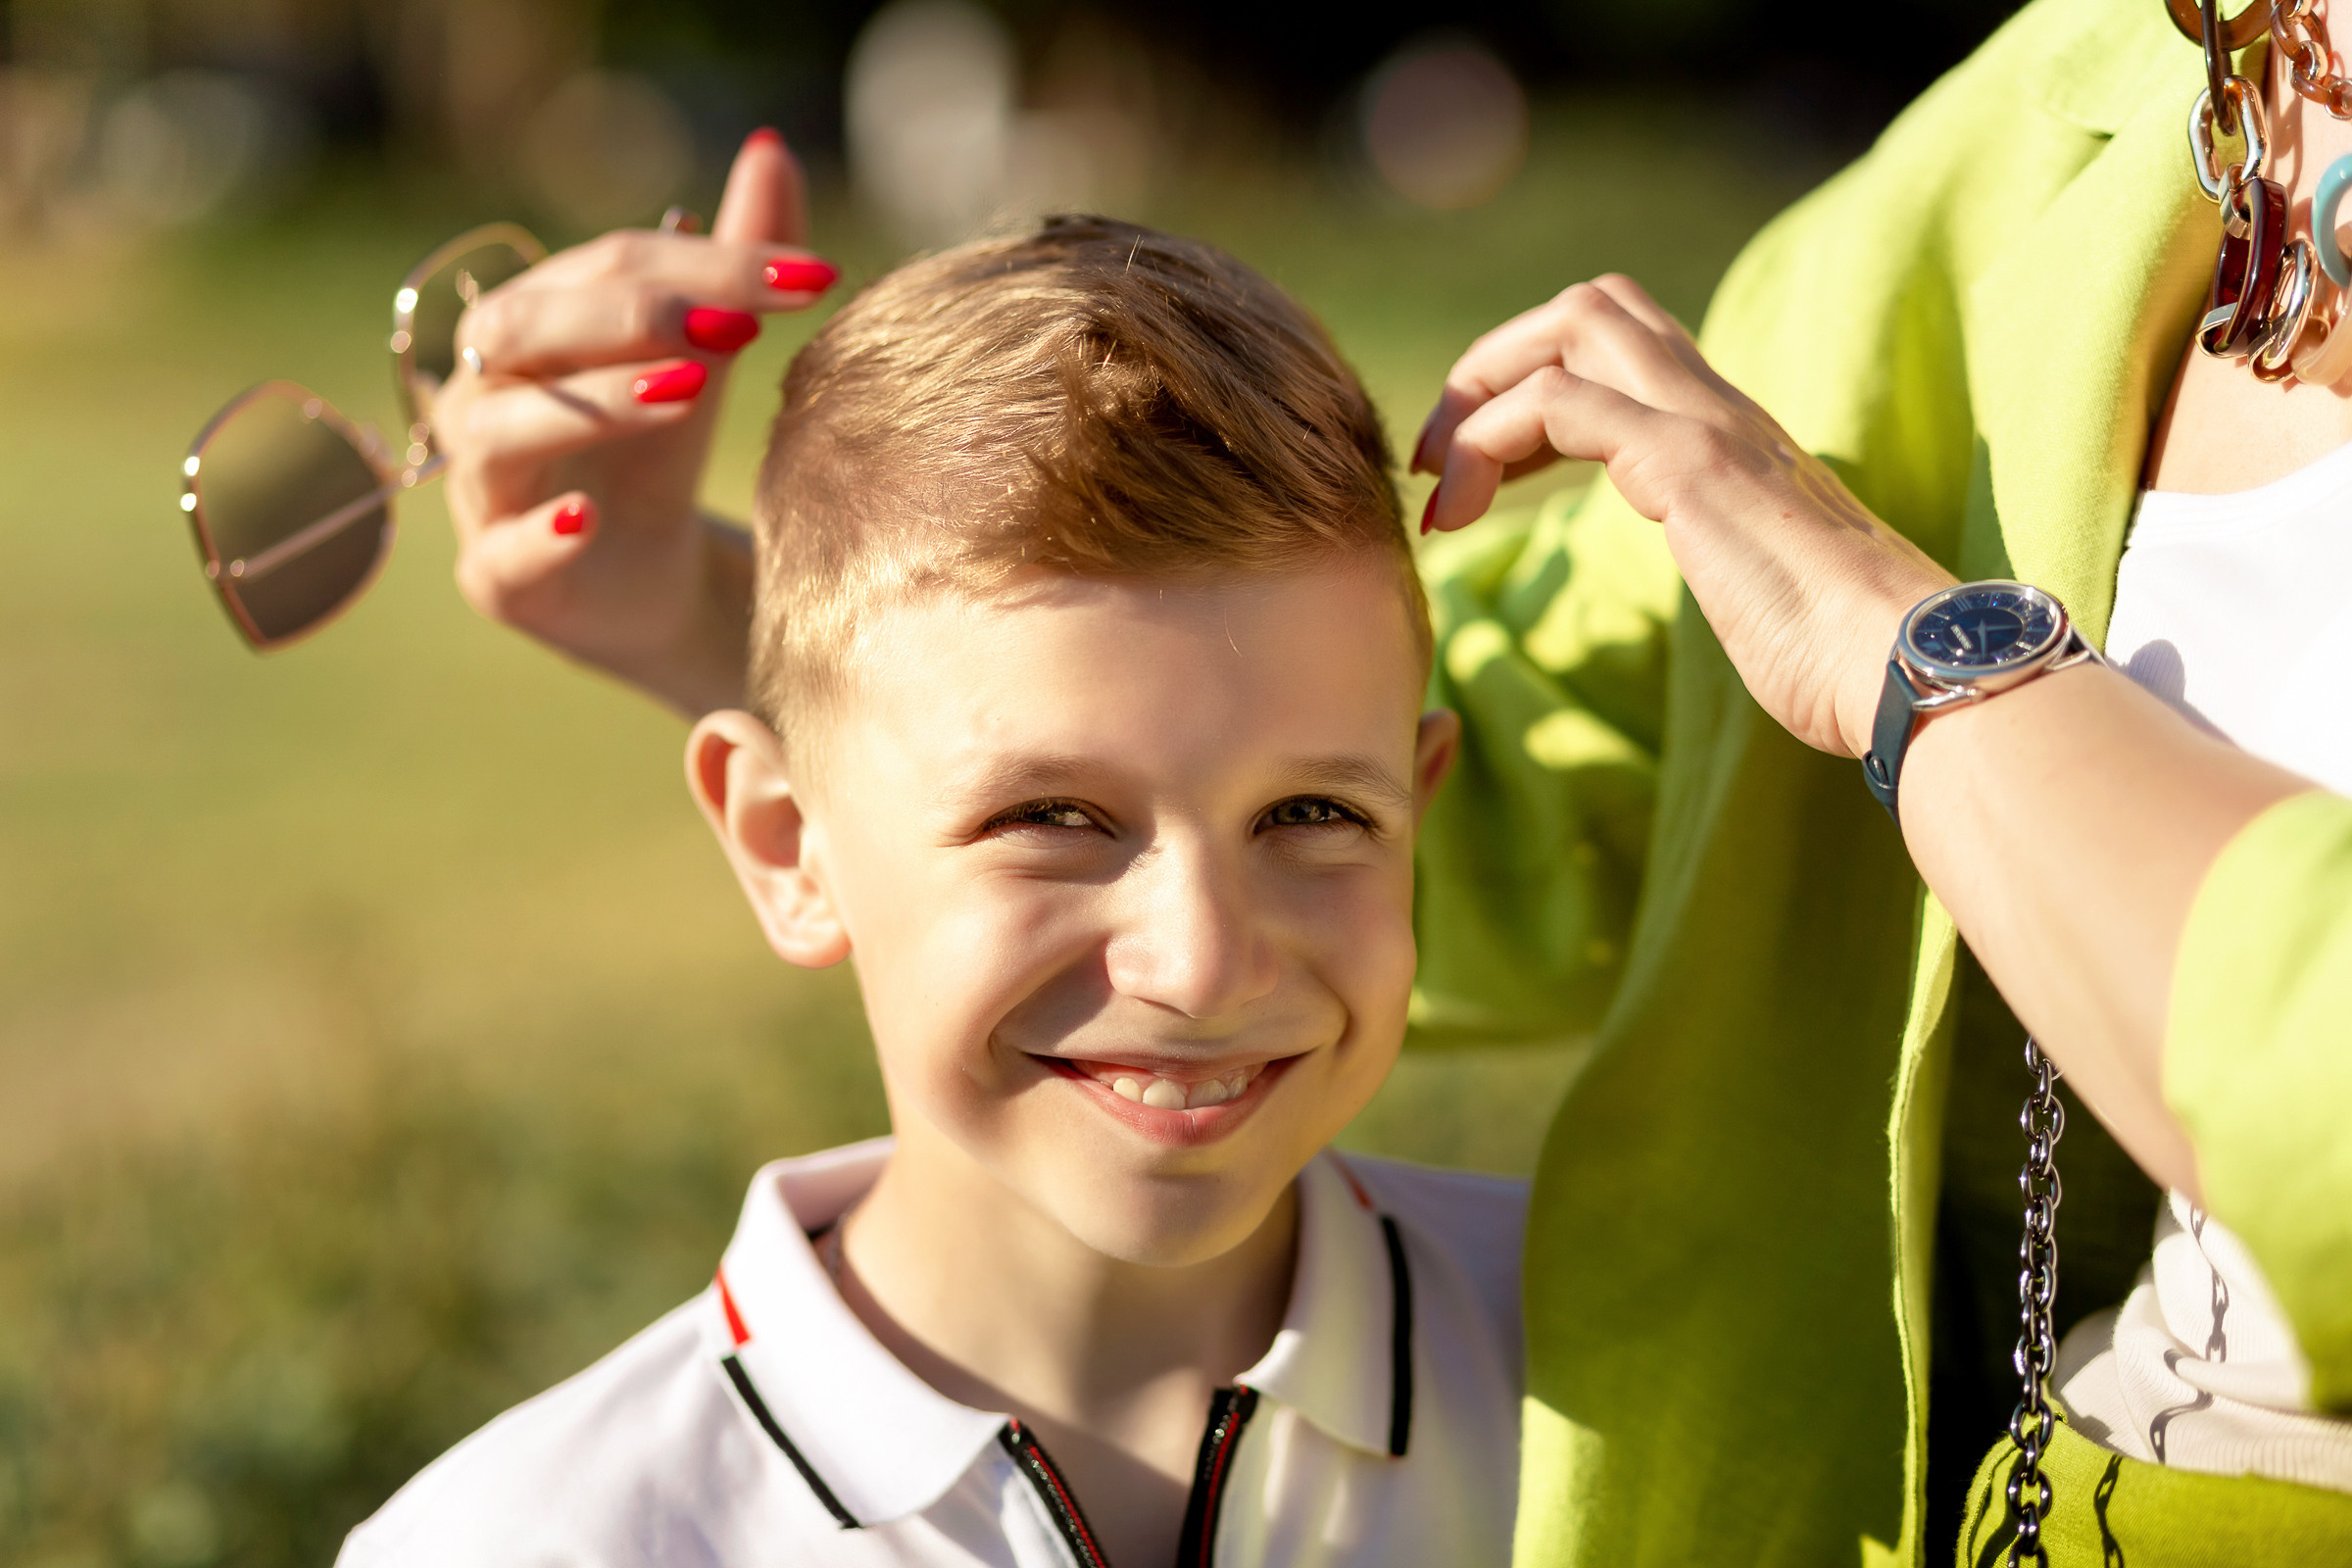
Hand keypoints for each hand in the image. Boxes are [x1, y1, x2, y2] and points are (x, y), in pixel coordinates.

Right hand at [431, 129, 836, 715]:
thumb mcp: (706, 356)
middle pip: (525, 328)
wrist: (654, 588)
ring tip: (687, 390)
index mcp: (529, 323)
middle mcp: (483, 393)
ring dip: (593, 403)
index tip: (810, 278)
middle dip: (630, 315)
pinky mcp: (496, 577)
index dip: (706, 265)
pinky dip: (538, 532)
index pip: (605, 266)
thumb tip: (770, 145)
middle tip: (736, 322)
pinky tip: (588, 517)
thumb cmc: (660, 457)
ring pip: (497, 429)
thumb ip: (731, 263)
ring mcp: (480, 488)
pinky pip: (499, 551)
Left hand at [1412, 275, 1953, 757]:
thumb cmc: (1844, 654)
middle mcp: (1718, 408)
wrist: (1908, 667)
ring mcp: (1705, 426)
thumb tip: (1734, 578)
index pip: (1622, 345)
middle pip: (1588, 306)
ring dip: (1477, 394)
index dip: (1532, 383)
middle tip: (1438, 458)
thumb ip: (1736, 551)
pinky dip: (1488, 438)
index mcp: (1731, 433)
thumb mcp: (1767, 582)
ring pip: (1570, 326)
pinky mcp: (1688, 466)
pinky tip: (1461, 508)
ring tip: (1437, 483)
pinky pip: (1561, 404)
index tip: (1476, 472)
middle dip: (1492, 364)